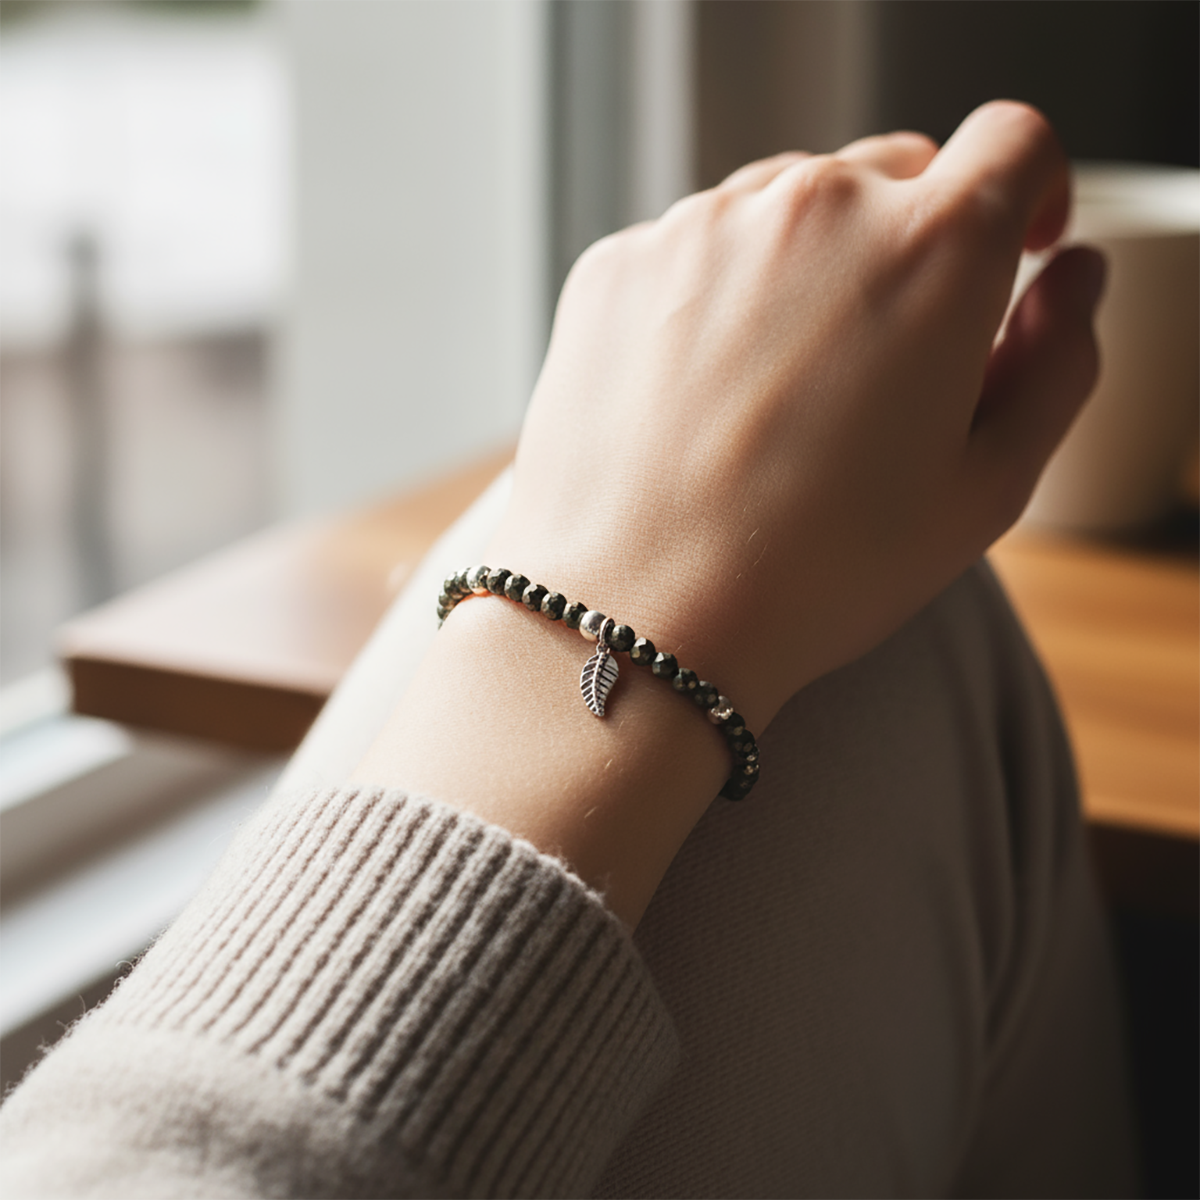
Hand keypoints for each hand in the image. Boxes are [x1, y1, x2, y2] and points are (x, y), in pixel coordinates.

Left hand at [357, 101, 1103, 925]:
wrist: (636, 618)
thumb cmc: (815, 573)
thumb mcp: (985, 490)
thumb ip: (1057, 363)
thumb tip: (1069, 279)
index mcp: (932, 249)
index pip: (1015, 144)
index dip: (1026, 195)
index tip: (1009, 253)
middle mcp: (813, 207)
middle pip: (890, 177)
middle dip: (910, 248)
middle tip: (881, 367)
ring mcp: (699, 227)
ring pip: (785, 210)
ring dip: (804, 272)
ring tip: (778, 399)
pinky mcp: (616, 265)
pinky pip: (693, 251)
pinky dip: (712, 298)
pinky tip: (699, 400)